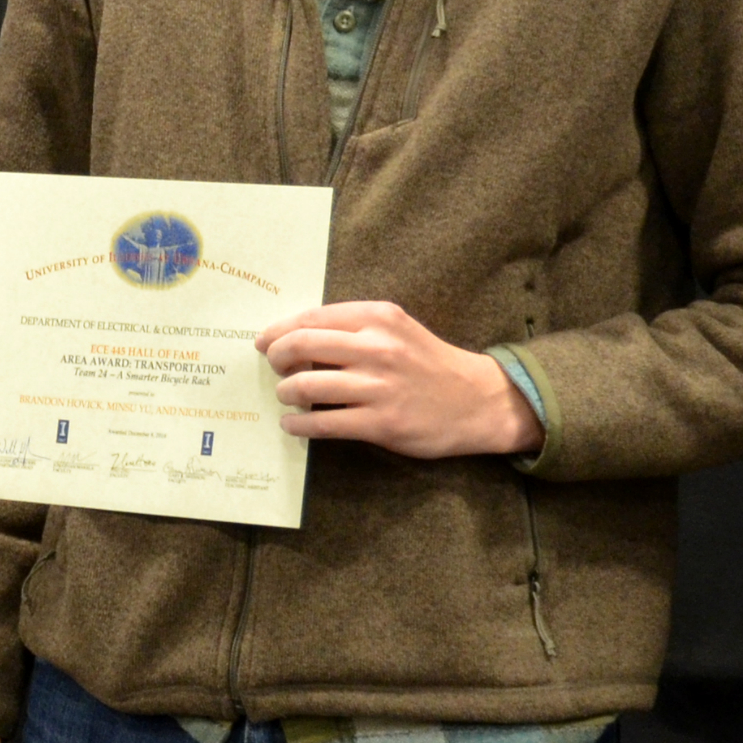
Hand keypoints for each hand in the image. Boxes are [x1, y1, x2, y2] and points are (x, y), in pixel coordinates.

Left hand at [256, 301, 544, 459]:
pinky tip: (293, 424)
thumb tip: (298, 337)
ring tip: (286, 397)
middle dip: (277, 358)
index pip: (312, 317)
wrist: (478, 400)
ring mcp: (379, 386)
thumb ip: (355, 328)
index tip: (265, 342)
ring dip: (285, 393)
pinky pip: (322, 423)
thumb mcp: (398, 330)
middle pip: (301, 345)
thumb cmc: (430, 364)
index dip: (279, 330)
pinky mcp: (380, 423)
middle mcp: (377, 347)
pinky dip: (298, 424)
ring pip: (306, 385)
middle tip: (275, 369)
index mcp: (379, 318)